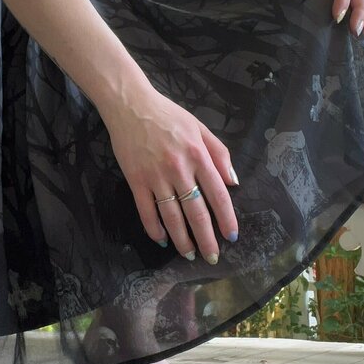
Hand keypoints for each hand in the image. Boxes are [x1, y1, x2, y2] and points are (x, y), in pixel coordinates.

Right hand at [101, 87, 238, 262]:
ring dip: (182, 240)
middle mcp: (178, 168)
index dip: (226, 218)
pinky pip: (146, 210)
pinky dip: (154, 228)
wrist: (130, 105)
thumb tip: (233, 182)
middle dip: (206, 239)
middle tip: (212, 257)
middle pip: (196, 212)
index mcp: (198, 155)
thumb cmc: (168, 115)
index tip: (231, 236)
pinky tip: (162, 240)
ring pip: (172, 216)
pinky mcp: (135, 180)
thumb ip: (219, 153)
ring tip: (189, 255)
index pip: (218, 194)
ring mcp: (155, 176)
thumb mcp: (199, 127)